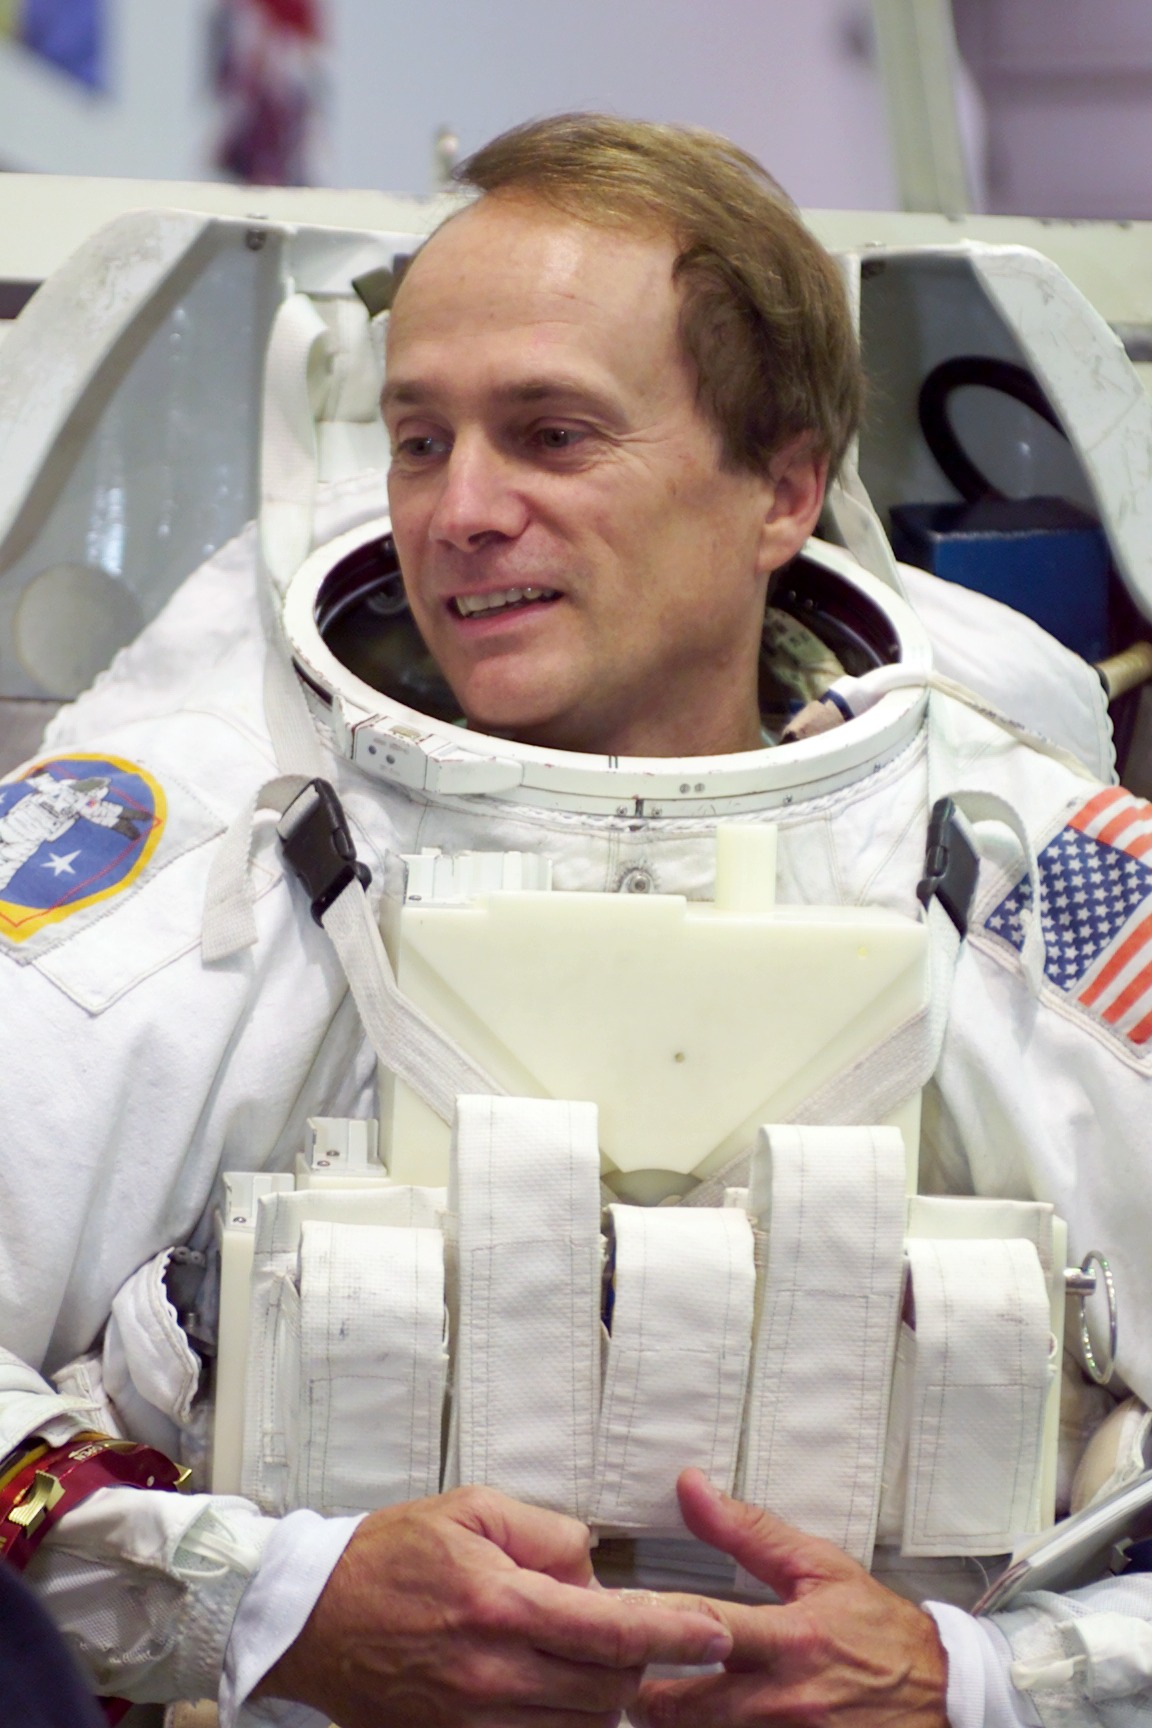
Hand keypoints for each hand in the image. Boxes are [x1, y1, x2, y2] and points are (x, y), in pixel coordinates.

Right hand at [257, 1484, 732, 1726]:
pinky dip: (558, 1723)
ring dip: (598, 1697)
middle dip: (634, 1664)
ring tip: (578, 1658)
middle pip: (607, 1690)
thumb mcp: (471, 1511)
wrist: (312, 1618)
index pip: (613, 1631)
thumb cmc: (387, 1557)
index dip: (674, 1634)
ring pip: (578, 1727)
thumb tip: (594, 1565)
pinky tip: (549, 1690)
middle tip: (624, 1633)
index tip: (715, 1634)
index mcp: (500, 1605)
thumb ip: (546, 1532)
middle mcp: (492, 1673)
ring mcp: (473, 1720)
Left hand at [632, 1471, 947, 1727]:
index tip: (608, 1612)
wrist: (944, 1701)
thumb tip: (691, 1487)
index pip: (702, 1627)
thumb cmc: (879, 1632)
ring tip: (658, 1699)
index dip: (646, 1619)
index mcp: (791, 1640)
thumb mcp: (819, 1568)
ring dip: (673, 1722)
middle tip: (625, 1671)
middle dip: (644, 1696)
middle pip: (682, 1711)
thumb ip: (748, 1531)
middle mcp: (787, 1701)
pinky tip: (698, 1720)